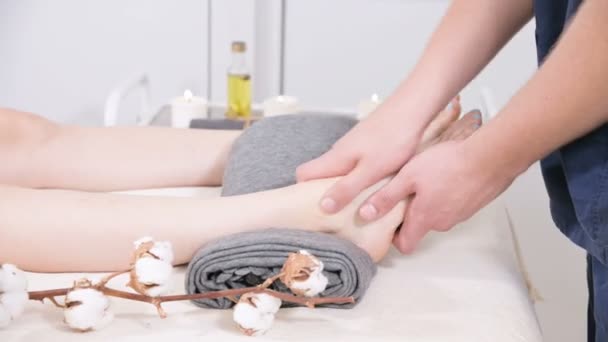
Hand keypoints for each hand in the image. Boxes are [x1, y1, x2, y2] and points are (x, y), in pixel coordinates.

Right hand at [296, 109, 423, 214]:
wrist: (413, 107)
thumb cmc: (393, 138)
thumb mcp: (370, 170)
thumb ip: (347, 188)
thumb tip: (322, 206)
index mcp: (336, 158)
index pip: (303, 174)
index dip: (303, 192)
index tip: (313, 208)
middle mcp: (340, 151)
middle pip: (320, 173)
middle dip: (325, 193)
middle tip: (340, 214)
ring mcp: (354, 146)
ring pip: (340, 169)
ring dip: (345, 186)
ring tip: (360, 204)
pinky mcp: (368, 143)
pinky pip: (355, 164)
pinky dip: (360, 177)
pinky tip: (377, 184)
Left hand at [365, 140, 514, 252]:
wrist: (490, 157)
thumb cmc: (449, 164)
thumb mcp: (408, 176)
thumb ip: (386, 197)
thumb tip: (366, 215)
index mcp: (425, 219)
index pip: (406, 245)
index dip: (394, 237)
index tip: (388, 222)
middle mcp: (444, 222)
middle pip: (421, 227)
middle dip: (411, 213)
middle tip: (404, 191)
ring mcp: (461, 214)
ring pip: (438, 214)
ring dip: (430, 201)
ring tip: (425, 179)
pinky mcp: (473, 203)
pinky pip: (454, 204)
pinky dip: (447, 194)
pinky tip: (445, 174)